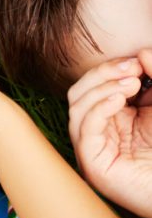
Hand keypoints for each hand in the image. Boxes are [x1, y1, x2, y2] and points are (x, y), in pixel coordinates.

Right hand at [67, 53, 151, 217]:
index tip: (137, 61)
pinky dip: (98, 109)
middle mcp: (97, 133)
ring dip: (102, 88)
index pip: (94, 85)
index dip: (110, 68)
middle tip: (133, 68)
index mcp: (111, 118)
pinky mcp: (94, 165)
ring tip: (132, 83)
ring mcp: (93, 149)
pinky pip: (84, 130)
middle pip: (79, 91)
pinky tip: (120, 100)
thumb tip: (140, 52)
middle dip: (103, 74)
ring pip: (77, 107)